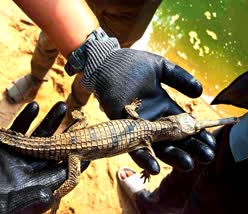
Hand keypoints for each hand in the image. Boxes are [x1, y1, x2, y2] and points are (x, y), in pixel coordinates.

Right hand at [0, 101, 88, 212]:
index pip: (56, 178)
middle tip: (81, 121)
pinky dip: (23, 121)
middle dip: (66, 138)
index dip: (72, 164)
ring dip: (49, 124)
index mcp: (26, 192)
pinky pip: (13, 133)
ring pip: (35, 140)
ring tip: (63, 106)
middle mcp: (22, 176)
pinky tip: (33, 106)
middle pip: (50, 154)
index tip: (88, 150)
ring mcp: (10, 162)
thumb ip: (20, 202)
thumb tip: (49, 194)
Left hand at [82, 37, 214, 174]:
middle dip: (190, 148)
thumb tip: (200, 91)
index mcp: (162, 105)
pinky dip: (143, 156)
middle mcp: (151, 118)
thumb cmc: (132, 64)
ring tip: (188, 165)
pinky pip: (132, 144)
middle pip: (173, 137)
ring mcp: (136, 124)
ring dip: (171, 156)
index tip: (211, 142)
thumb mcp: (160, 68)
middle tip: (206, 157)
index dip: (197, 133)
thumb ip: (179, 77)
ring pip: (156, 144)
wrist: (107, 62)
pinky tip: (155, 167)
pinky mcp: (120, 126)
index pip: (183, 123)